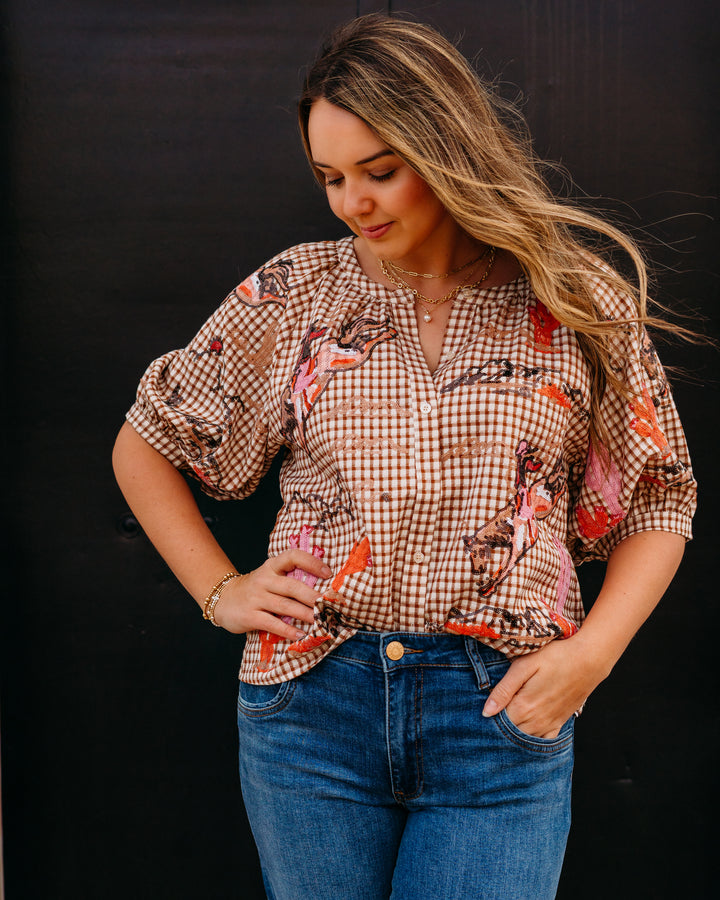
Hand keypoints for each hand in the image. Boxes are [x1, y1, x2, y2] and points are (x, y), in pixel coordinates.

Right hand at [212, 550, 331, 638]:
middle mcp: (264, 580)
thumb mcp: (270, 577)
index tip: (328, 573)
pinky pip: (272, 623)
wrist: (223, 599)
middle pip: (292, 586)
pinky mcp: (250, 616)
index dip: (311, 562)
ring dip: (304, 614)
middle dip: (312, 597)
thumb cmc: (256, 589)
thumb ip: (289, 580)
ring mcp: (256, 598)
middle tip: (328, 605)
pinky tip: (300, 634)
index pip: (293, 557)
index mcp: (272, 566)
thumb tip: (322, 591)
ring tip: (319, 621)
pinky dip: (287, 630)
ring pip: (284, 606)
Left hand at [482, 637, 606, 738]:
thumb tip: (486, 713)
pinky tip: (527, 729)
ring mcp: (550, 724)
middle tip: (492, 715)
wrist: (588, 660)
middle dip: (499, 728)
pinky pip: (544, 741)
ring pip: (526, 740)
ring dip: (515, 734)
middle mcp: (536, 721)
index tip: (482, 712)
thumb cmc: (554, 657)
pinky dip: (533, 739)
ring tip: (507, 720)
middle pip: (510, 734)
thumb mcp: (524, 666)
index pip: (498, 724)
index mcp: (524, 706)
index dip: (488, 719)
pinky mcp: (560, 722)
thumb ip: (504, 690)